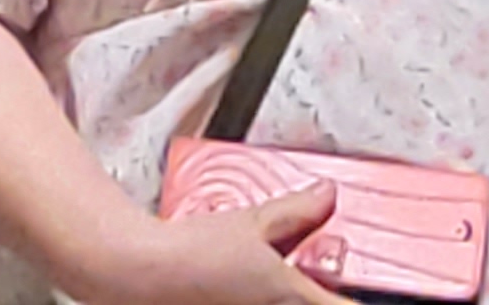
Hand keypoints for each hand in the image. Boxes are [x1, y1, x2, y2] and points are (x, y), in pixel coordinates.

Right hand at [77, 181, 348, 304]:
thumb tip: (325, 195)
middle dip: (317, 291)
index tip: (349, 287)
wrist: (136, 275)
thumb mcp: (252, 223)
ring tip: (265, 279)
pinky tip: (242, 286)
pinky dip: (261, 295)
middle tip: (310, 275)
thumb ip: (296, 211)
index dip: (352, 297)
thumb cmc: (191, 254)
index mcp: (292, 299)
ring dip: (290, 293)